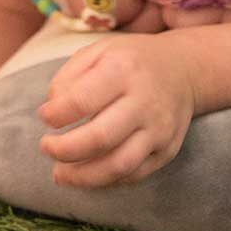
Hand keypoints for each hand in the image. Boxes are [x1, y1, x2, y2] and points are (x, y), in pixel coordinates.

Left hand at [38, 35, 195, 187]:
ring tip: (59, 173)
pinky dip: (105, 180)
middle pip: (99, 138)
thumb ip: (68, 76)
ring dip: (82, 176)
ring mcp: (159, 129)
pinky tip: (87, 173)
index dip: (55, 115)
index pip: (81, 100)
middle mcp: (144, 101)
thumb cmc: (131, 60)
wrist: (184, 69)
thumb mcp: (99, 51)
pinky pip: (133, 176)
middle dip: (64, 150)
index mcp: (123, 69)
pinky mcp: (167, 150)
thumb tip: (51, 111)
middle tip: (46, 148)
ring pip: (117, 166)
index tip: (45, 117)